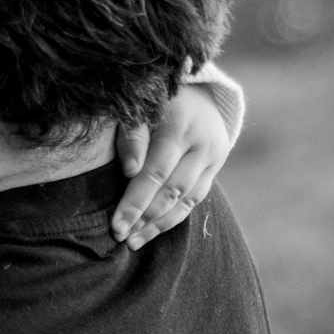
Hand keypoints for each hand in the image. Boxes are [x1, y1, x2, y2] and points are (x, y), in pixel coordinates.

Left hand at [113, 74, 240, 246]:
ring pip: (186, 200)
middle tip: (119, 237)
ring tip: (132, 241)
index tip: (116, 225)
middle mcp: (202, 143)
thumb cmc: (155, 102)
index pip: (156, 172)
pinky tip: (150, 231)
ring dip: (158, 224)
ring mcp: (213, 157)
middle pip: (172, 190)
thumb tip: (130, 171)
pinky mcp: (216, 168)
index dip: (136, 202)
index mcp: (180, 125)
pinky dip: (172, 219)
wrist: (198, 92)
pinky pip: (195, 200)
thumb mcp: (139, 109)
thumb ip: (132, 137)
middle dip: (144, 217)